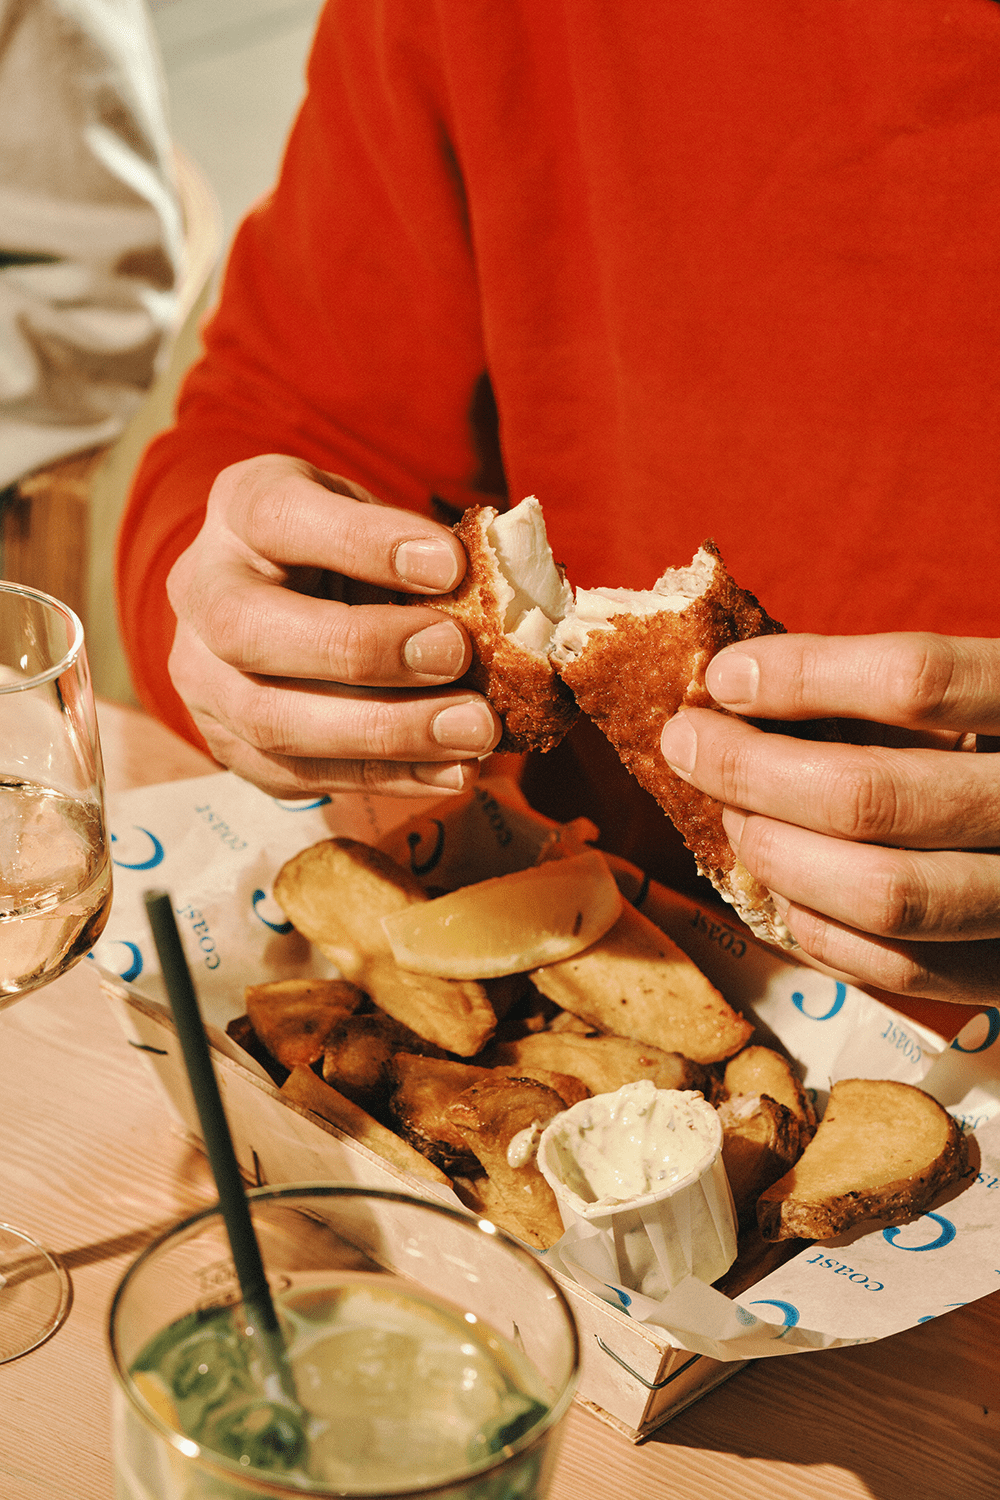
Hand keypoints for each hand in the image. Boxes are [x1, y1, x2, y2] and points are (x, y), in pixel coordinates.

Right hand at [165, 455, 500, 797]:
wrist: (295, 601)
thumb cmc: (354, 555)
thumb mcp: (383, 526)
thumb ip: (428, 556)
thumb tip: (507, 600)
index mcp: (241, 509)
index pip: (278, 516)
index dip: (363, 541)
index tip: (450, 563)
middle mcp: (202, 591)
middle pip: (250, 630)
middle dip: (361, 649)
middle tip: (455, 654)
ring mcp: (202, 678)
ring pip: (269, 720)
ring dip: (383, 733)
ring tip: (473, 731)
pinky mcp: (230, 747)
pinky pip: (298, 775)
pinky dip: (386, 777)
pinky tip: (451, 770)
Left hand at [659, 632, 999, 1007]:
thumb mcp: (990, 697)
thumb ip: (893, 694)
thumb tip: (744, 690)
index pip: (916, 681)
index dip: (805, 675)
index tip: (728, 676)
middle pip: (874, 796)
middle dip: (753, 772)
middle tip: (691, 744)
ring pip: (884, 894)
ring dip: (778, 854)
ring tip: (734, 818)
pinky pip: (900, 966)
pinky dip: (818, 929)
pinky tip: (781, 888)